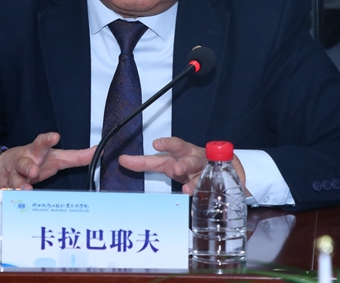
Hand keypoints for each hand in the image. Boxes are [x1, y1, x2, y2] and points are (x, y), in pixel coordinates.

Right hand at [0, 132, 94, 189]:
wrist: (3, 168)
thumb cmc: (35, 161)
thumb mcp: (56, 158)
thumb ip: (77, 156)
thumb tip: (98, 151)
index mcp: (38, 152)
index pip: (42, 143)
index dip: (48, 139)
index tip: (55, 136)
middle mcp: (25, 161)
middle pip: (25, 162)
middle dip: (28, 166)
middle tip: (34, 170)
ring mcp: (14, 175)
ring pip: (15, 179)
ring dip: (20, 185)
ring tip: (26, 190)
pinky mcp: (7, 187)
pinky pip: (7, 193)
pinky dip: (9, 196)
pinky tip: (11, 198)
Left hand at [118, 137, 247, 194]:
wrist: (215, 165)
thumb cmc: (186, 163)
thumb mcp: (165, 162)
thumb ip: (144, 162)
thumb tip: (121, 160)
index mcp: (179, 152)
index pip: (172, 146)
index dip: (165, 144)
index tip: (156, 144)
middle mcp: (193, 157)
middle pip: (190, 159)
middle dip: (184, 163)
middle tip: (177, 169)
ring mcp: (206, 169)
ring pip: (202, 173)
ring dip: (195, 181)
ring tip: (189, 190)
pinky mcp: (218, 178)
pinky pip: (216, 185)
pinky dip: (213, 190)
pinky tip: (208, 195)